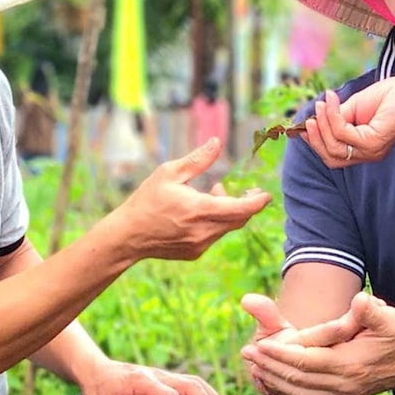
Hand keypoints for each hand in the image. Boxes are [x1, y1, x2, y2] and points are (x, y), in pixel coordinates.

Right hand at [106, 138, 269, 260]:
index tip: (266, 194)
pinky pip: (214, 236)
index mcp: (200, 209)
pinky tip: (202, 211)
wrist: (128, 236)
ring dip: (228, 211)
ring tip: (214, 193)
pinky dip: (216, 222)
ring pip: (227, 227)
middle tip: (248, 190)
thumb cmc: (147, 200)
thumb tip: (216, 142)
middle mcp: (204, 231)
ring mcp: (200, 244)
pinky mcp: (195, 252)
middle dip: (246, 204)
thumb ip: (197, 160)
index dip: (257, 202)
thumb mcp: (169, 173)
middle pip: (239, 219)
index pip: (241, 209)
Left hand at [240, 292, 394, 394]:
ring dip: (277, 380)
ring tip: (255, 368)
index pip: (306, 361)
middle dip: (270, 367)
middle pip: (298, 379)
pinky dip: (292, 392)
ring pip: (302, 391)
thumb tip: (361, 302)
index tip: (258, 344)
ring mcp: (346, 393)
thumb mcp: (392, 317)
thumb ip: (372, 312)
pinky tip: (280, 384)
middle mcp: (346, 385)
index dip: (280, 354)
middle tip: (246, 354)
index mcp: (351, 365)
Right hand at [306, 75, 394, 169]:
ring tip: (323, 103)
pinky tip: (331, 101)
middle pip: (331, 157)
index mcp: (365, 149)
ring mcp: (372, 151)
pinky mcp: (374, 142)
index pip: (334, 156)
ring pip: (335, 146)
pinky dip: (333, 116)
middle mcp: (369, 155)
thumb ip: (338, 117)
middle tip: (311, 115)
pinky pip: (343, 133)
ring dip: (324, 124)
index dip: (316, 142)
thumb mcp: (357, 107)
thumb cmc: (392, 95)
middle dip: (316, 137)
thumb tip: (315, 120)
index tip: (305, 124)